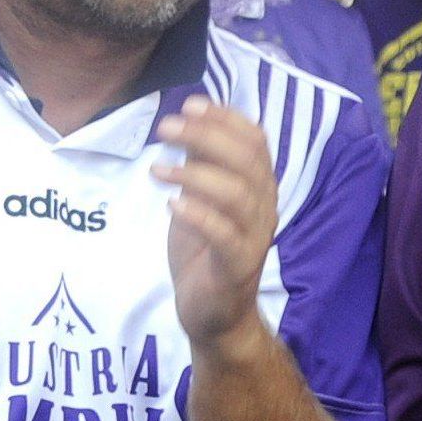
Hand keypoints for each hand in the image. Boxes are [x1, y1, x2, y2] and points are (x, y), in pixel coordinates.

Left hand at [155, 97, 277, 347]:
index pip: (255, 141)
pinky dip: (199, 216)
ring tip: (158, 169)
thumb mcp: (199, 200)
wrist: (214, 315)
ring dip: (196, 175)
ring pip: (239, 195)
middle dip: (206, 137)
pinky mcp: (238, 267)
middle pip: (247, 161)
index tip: (190, 105)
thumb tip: (190, 125)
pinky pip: (226, 236)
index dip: (226, 119)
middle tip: (165, 129)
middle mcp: (264, 208)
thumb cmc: (203, 252)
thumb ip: (201, 167)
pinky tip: (171, 205)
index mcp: (257, 187)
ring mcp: (254, 238)